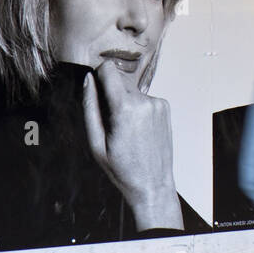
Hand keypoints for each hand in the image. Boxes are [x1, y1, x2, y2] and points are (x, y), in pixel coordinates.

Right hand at [82, 60, 182, 232]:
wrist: (152, 183)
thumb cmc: (122, 168)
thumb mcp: (96, 142)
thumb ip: (90, 107)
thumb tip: (88, 80)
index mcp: (125, 107)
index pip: (109, 69)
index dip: (98, 76)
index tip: (95, 89)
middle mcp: (145, 100)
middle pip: (119, 82)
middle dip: (111, 96)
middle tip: (111, 123)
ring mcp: (158, 103)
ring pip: (132, 91)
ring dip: (126, 104)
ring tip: (127, 130)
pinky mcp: (165, 107)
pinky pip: (144, 99)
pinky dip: (138, 109)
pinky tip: (139, 130)